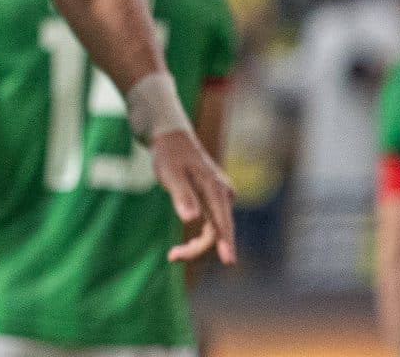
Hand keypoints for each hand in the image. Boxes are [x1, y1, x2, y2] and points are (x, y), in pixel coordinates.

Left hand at [152, 128, 237, 263]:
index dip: (224, 242)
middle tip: (172, 257)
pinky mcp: (216, 200)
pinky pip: (213, 224)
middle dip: (198, 248)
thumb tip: (191, 219)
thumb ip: (181, 195)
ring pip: (215, 229)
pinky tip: (185, 246)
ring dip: (198, 245)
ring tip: (173, 254)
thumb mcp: (171, 174)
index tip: (229, 261)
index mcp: (215, 189)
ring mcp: (222, 197)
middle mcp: (224, 194)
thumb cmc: (169, 156)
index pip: (222, 221)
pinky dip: (200, 237)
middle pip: (218, 230)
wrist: (172, 138)